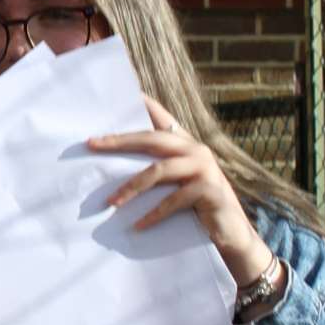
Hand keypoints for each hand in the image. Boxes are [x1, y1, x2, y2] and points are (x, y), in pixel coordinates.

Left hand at [90, 95, 275, 287]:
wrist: (232, 233)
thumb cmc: (198, 207)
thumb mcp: (177, 184)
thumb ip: (158, 170)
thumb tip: (114, 166)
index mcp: (186, 145)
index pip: (163, 118)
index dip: (146, 104)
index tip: (126, 91)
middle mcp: (197, 150)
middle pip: (153, 139)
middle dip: (119, 141)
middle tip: (92, 144)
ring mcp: (205, 169)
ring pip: (159, 170)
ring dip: (132, 187)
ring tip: (112, 202)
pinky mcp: (209, 190)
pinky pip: (173, 200)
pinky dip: (153, 214)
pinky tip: (138, 225)